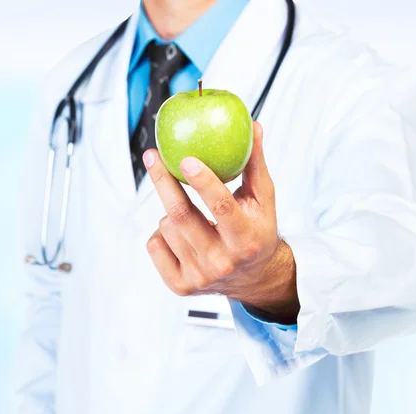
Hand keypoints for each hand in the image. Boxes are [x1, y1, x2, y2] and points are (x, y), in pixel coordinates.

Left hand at [144, 122, 298, 323]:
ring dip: (169, 210)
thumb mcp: (263, 200)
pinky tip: (179, 234)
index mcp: (246, 240)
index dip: (203, 182)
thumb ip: (255, 165)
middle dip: (163, 182)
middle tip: (152, 156)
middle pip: (182, 216)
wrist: (253, 278)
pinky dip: (161, 232)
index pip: (221, 208)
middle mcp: (222, 263)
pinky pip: (154, 245)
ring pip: (166, 227)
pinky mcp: (180, 286)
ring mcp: (199, 277)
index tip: (185, 159)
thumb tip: (252, 126)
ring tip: (186, 212)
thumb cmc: (257, 231)